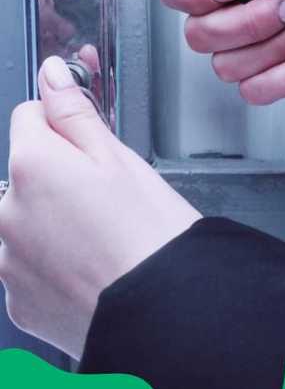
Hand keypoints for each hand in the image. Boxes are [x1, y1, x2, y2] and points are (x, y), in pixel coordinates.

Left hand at [0, 57, 202, 358]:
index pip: (29, 118)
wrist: (166, 313)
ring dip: (53, 227)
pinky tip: (94, 272)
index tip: (93, 147)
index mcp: (30, 166)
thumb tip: (52, 75)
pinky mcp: (18, 301)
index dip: (67, 128)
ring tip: (105, 242)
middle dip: (58, 182)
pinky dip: (55, 269)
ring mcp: (8, 261)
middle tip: (110, 203)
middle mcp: (6, 213)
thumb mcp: (122, 160)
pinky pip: (29, 271)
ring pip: (26, 225)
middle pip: (25, 176)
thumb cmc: (153, 237)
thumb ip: (75, 113)